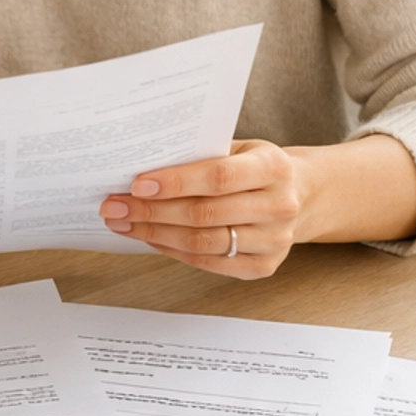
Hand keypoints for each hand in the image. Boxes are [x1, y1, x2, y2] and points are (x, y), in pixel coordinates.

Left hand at [101, 140, 304, 279]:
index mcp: (274, 166)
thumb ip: (201, 156)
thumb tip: (140, 168)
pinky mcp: (264, 266)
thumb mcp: (238, 148)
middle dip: (151, 212)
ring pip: (202, 243)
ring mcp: (275, 240)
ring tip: (124, 223)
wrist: (300, 194)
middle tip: (114, 206)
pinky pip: (209, 263)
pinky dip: (173, 250)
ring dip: (155, 234)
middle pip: (205, 214)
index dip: (175, 183)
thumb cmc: (255, 166)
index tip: (136, 185)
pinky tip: (150, 238)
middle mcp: (279, 206)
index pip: (218, 178)